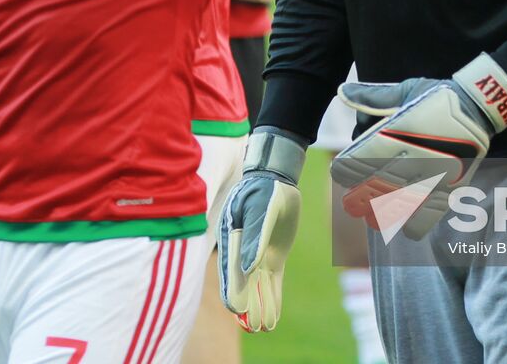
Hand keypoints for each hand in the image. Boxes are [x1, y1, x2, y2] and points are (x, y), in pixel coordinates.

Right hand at [218, 128, 305, 331]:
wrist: (276, 179)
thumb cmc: (264, 190)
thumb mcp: (262, 209)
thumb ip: (255, 237)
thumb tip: (248, 267)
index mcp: (232, 239)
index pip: (231, 270)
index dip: (234, 291)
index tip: (236, 310)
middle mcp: (242, 252)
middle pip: (244, 284)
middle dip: (248, 306)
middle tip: (253, 326)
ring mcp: (258, 256)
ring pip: (259, 287)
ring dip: (261, 307)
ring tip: (264, 327)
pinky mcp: (273, 257)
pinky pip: (272, 282)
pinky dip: (273, 298)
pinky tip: (274, 316)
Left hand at [331, 54, 506, 240]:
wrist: (480, 106)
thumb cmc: (439, 97)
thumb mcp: (406, 91)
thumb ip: (374, 97)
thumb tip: (344, 92)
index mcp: (396, 135)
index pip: (359, 162)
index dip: (345, 172)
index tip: (342, 173)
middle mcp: (410, 160)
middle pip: (372, 189)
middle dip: (358, 196)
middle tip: (352, 200)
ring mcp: (430, 178)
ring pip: (394, 207)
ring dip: (379, 212)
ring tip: (371, 213)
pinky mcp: (448, 191)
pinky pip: (425, 219)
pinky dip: (411, 225)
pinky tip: (404, 221)